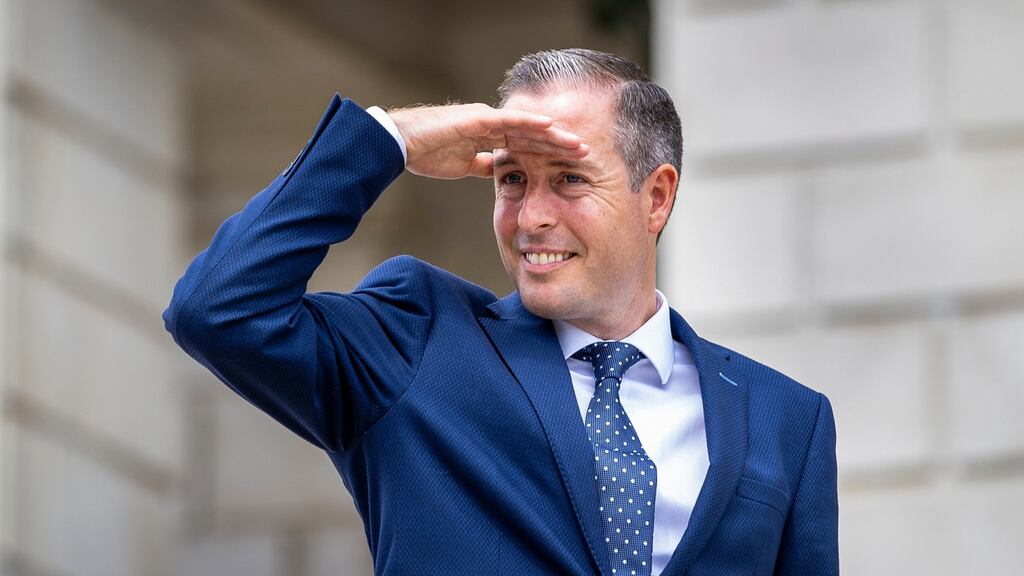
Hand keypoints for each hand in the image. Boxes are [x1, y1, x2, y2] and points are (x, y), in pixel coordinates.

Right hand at [387, 103, 587, 178]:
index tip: (569, 164)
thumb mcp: (462, 164)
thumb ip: (481, 164)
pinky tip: (550, 126)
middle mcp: (491, 124)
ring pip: (527, 126)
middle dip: (559, 144)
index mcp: (488, 136)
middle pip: (533, 134)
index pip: (526, 145)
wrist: (401, 144)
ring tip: (577, 142)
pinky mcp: (477, 117)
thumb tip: (498, 173)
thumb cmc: (426, 152)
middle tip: (586, 152)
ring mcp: (486, 118)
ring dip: (554, 134)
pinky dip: (530, 122)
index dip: (548, 153)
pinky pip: (509, 120)